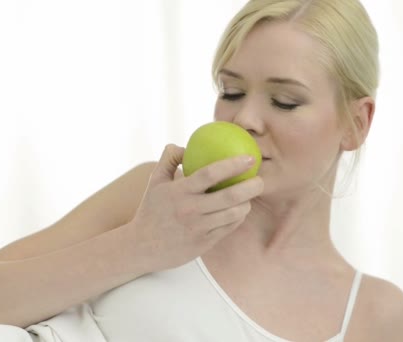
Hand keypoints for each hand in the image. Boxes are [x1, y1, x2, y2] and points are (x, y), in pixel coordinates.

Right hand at [128, 144, 263, 270]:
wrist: (141, 247)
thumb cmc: (151, 210)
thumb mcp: (154, 181)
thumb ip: (169, 159)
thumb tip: (185, 145)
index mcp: (179, 192)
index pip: (210, 174)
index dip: (232, 164)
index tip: (249, 158)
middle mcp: (190, 210)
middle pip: (229, 196)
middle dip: (251, 187)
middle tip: (261, 180)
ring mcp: (198, 228)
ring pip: (233, 214)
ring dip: (247, 204)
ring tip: (251, 195)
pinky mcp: (204, 243)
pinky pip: (228, 228)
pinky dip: (238, 218)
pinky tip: (240, 210)